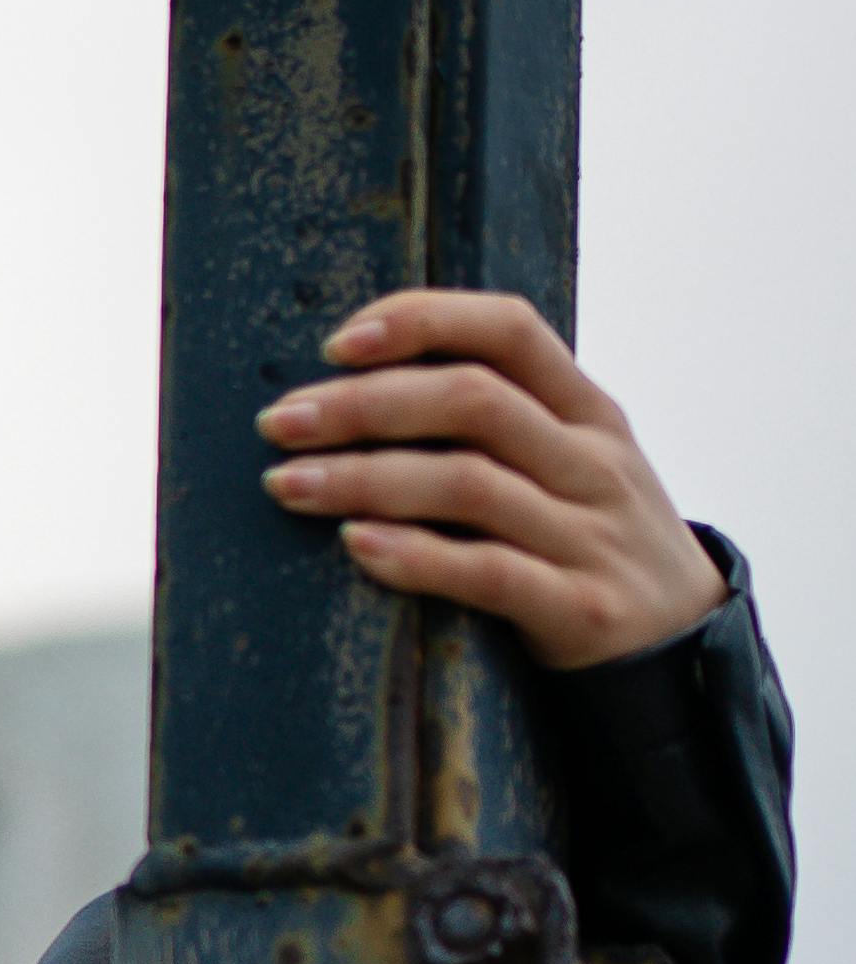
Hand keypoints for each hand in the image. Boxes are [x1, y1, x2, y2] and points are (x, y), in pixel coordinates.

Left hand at [257, 297, 725, 676]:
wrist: (684, 643)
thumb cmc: (590, 537)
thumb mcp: (570, 461)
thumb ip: (497, 420)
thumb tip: (354, 382)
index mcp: (588, 410)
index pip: (509, 329)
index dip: (422, 320)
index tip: (337, 344)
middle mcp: (594, 461)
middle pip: (471, 402)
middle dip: (362, 405)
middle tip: (278, 423)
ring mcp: (593, 535)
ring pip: (469, 484)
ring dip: (364, 479)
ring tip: (288, 485)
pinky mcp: (581, 609)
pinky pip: (490, 574)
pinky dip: (416, 556)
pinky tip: (355, 547)